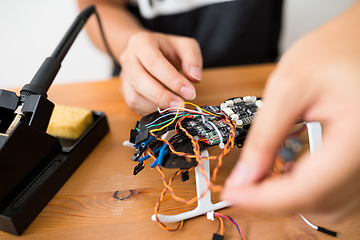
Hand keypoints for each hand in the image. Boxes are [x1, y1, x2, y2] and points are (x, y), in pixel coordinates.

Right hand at [119, 31, 201, 114]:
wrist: (147, 51)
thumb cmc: (167, 49)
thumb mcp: (185, 45)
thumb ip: (192, 58)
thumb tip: (195, 78)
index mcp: (142, 42)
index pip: (154, 62)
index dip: (172, 80)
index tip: (189, 92)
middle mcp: (128, 58)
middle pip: (138, 80)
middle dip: (162, 96)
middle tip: (181, 105)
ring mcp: (124, 76)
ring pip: (134, 96)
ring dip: (156, 105)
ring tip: (174, 105)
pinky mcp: (124, 90)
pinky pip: (134, 105)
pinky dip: (150, 109)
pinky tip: (164, 106)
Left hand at [222, 2, 359, 220]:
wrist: (359, 41)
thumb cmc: (333, 51)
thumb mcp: (288, 88)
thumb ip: (265, 136)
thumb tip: (244, 176)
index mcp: (356, 138)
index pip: (305, 190)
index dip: (262, 199)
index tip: (232, 193)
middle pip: (316, 203)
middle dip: (272, 199)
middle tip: (240, 184)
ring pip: (326, 205)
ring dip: (289, 198)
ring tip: (260, 177)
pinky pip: (335, 192)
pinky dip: (307, 189)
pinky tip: (287, 172)